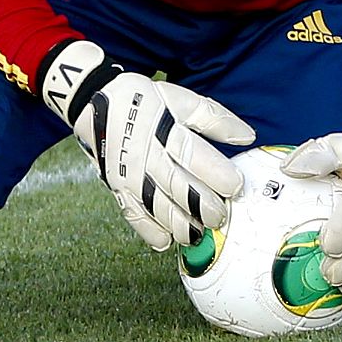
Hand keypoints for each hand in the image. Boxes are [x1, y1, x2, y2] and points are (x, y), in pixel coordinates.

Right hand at [40, 39, 251, 249]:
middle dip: (202, 206)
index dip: (217, 174)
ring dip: (179, 224)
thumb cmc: (145, 100)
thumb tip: (248, 136)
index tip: (236, 187)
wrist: (93, 101)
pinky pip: (132, 213)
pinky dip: (148, 230)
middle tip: (220, 217)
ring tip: (198, 234)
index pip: (194, 155)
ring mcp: (130, 174)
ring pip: (156, 205)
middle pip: (177, 186)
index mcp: (165, 130)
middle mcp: (146, 155)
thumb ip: (215, 119)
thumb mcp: (181, 100)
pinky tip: (165, 241)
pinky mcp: (117, 186)